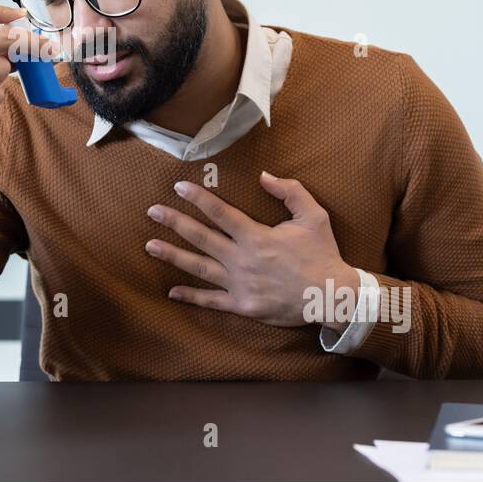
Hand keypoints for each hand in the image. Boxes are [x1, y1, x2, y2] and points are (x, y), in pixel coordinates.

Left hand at [145, 172, 357, 327]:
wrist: (332, 295)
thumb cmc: (322, 254)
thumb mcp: (314, 216)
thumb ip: (290, 191)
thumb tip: (263, 175)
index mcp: (257, 236)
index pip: (220, 213)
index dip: (197, 198)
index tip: (178, 187)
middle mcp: (242, 259)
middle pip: (201, 237)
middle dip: (175, 222)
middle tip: (152, 212)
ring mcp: (240, 284)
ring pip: (199, 268)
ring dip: (173, 256)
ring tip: (150, 246)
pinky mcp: (242, 306)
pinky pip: (211, 301)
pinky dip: (191, 296)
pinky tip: (172, 291)